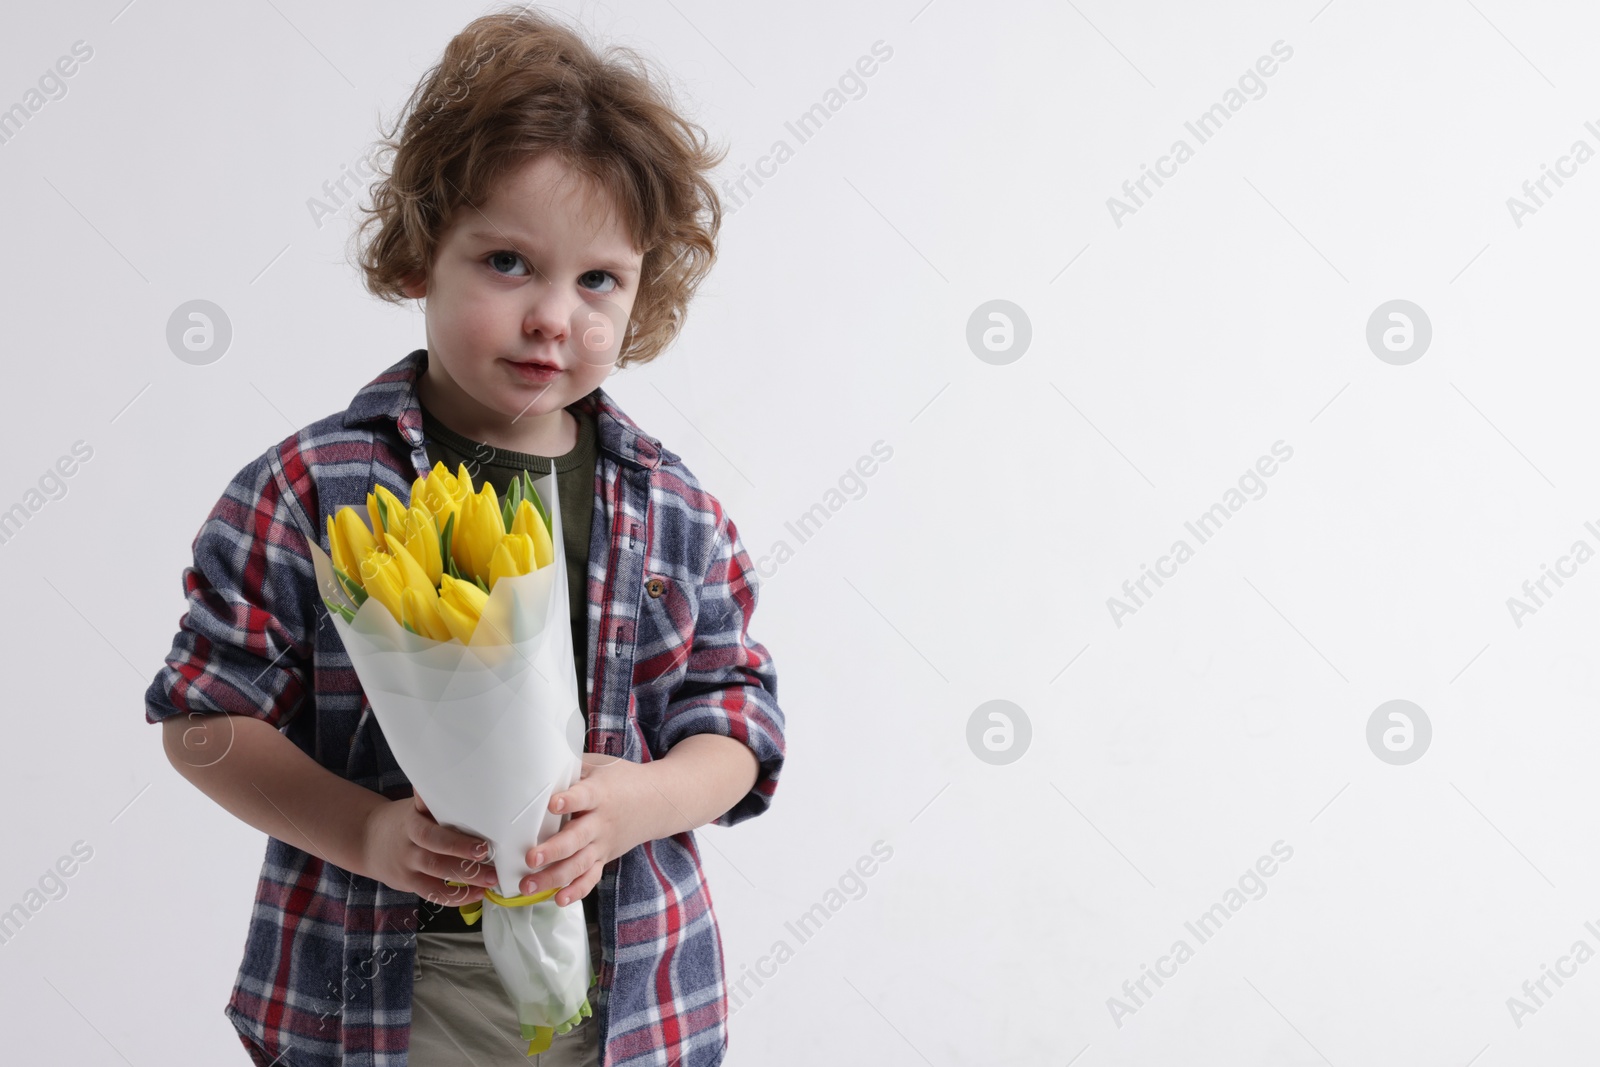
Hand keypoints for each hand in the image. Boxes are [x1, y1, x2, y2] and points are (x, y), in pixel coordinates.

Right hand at [359, 790, 499, 906]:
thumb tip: (465, 785)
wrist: (368, 840)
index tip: (479, 838)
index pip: (431, 829)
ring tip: (490, 879)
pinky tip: (477, 894)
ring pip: (436, 875)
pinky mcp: (410, 884)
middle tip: (487, 854)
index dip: (454, 837)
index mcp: (413, 821)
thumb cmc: (404, 821)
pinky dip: (456, 897)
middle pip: (434, 851)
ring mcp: (408, 866)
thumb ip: (435, 804)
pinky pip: (433, 894)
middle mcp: (409, 845)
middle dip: (462, 852)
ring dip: (466, 879)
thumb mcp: (415, 807)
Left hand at [521, 754, 656, 906]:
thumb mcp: (599, 765)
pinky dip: (576, 891)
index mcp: (600, 793)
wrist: (658, 802)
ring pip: (579, 864)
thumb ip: (571, 767)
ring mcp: (603, 843)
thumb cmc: (623, 780)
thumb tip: (537, 764)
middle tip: (530, 858)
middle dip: (553, 850)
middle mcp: (602, 822)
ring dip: (554, 877)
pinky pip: (591, 878)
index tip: (552, 804)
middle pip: (577, 839)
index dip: (569, 800)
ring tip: (529, 885)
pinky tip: (558, 899)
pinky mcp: (604, 857)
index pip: (584, 796)